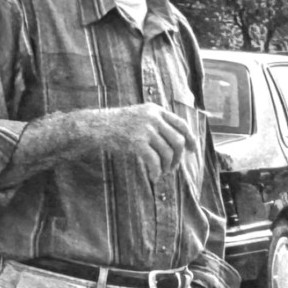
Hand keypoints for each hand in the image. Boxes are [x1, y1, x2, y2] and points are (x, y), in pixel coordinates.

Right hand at [83, 103, 197, 176]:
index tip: (192, 151)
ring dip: (167, 167)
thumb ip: (158, 124)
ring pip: (167, 153)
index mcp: (155, 110)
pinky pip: (154, 161)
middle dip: (178, 158)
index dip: (191, 139)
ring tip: (162, 173)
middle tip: (172, 168)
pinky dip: (156, 172)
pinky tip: (153, 177)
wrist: (95, 126)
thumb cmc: (119, 125)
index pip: (181, 124)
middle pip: (178, 141)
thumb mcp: (140, 117)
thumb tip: (180, 144)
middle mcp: (152, 117)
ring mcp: (145, 128)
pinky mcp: (136, 141)